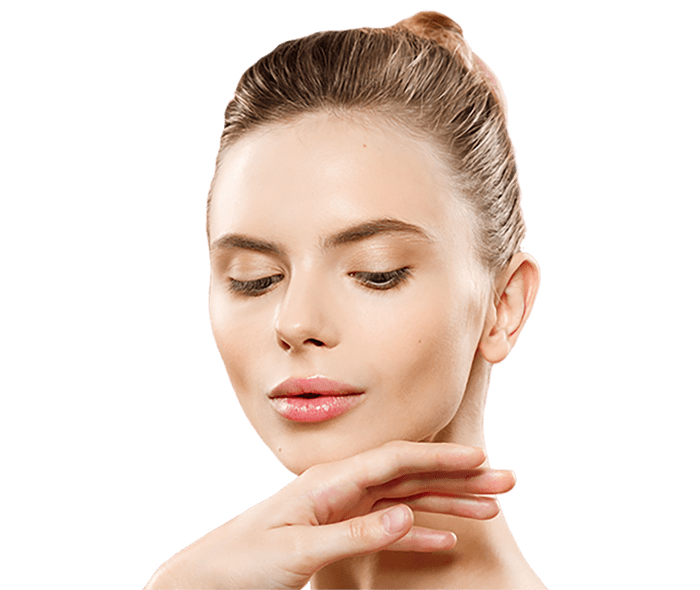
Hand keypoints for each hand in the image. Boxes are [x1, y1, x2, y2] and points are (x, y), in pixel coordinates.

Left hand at [144, 440, 515, 589]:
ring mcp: (343, 508)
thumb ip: (354, 532)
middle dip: (458, 477)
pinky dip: (419, 531)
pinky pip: (389, 526)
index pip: (396, 459)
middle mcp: (341, 487)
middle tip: (504, 480)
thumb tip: (407, 515)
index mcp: (329, 481)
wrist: (207, 579)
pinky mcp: (340, 530)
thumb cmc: (243, 560)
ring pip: (407, 498)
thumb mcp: (297, 549)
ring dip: (448, 502)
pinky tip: (445, 538)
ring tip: (489, 506)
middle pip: (411, 475)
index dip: (440, 458)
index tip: (479, 459)